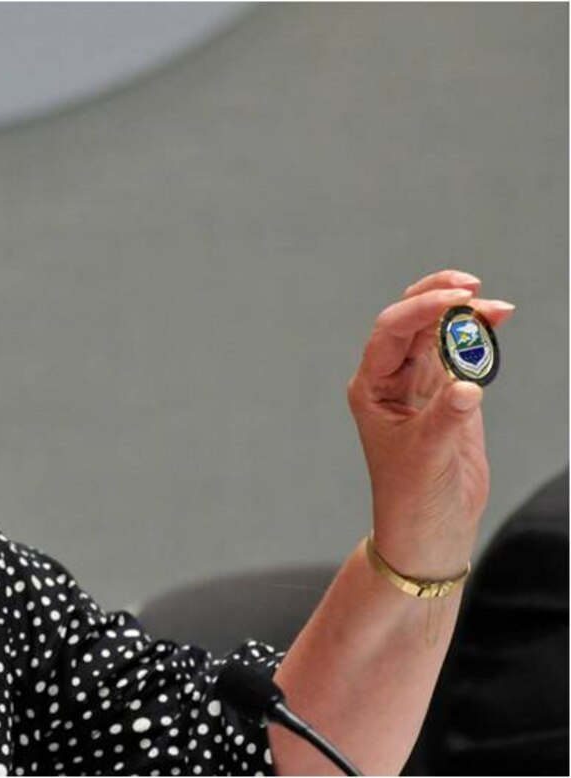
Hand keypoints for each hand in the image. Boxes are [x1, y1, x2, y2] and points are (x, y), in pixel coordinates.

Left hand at [347, 270, 514, 577]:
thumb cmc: (413, 497)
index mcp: (370, 388)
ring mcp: (420, 386)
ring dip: (463, 314)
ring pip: (436, 333)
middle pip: (410, 322)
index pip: (391, 333)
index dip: (421, 309)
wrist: (429, 529)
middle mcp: (391, 380)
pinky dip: (477, 335)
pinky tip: (495, 320)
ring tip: (495, 307)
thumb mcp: (428, 455)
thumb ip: (448, 417)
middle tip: (471, 287)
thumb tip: (468, 385)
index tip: (457, 300)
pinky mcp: (449, 396)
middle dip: (438, 298)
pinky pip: (460, 353)